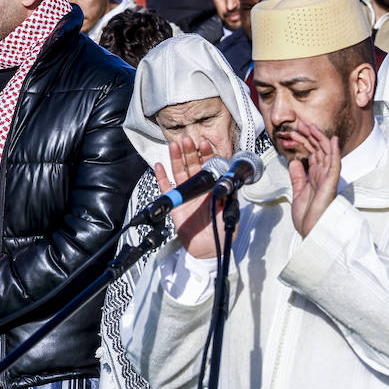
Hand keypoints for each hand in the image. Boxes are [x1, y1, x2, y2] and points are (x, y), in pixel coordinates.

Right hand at [156, 137, 220, 258]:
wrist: (208, 249)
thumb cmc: (222, 232)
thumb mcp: (230, 214)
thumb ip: (227, 199)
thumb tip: (226, 185)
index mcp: (215, 189)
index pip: (211, 168)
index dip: (207, 155)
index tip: (204, 144)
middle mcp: (201, 189)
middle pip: (193, 166)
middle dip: (190, 152)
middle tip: (187, 139)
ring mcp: (187, 195)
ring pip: (180, 172)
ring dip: (177, 158)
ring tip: (174, 145)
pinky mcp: (176, 203)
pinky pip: (167, 187)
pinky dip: (162, 176)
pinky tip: (159, 165)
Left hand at [286, 121, 340, 236]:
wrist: (312, 231)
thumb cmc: (308, 217)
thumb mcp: (298, 192)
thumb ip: (298, 177)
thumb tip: (295, 162)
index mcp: (316, 176)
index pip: (312, 153)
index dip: (305, 141)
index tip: (296, 131)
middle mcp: (323, 175)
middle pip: (318, 149)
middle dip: (310, 135)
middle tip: (302, 123)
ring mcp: (328, 177)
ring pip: (326, 152)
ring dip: (320, 138)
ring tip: (312, 126)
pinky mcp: (332, 182)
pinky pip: (335, 164)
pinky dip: (334, 151)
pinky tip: (333, 140)